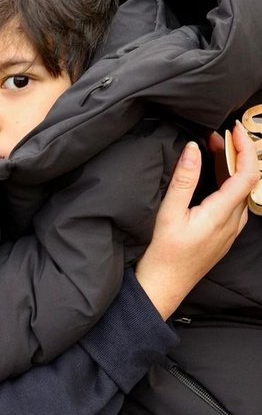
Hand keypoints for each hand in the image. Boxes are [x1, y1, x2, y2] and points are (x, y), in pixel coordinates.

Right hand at [135, 121, 257, 319]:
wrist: (166, 284)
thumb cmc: (165, 251)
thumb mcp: (169, 212)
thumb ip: (184, 178)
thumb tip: (193, 148)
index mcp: (223, 213)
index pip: (247, 173)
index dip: (245, 147)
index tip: (233, 129)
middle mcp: (234, 221)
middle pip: (247, 179)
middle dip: (236, 152)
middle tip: (217, 135)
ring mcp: (232, 229)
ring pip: (242, 190)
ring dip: (232, 166)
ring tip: (214, 149)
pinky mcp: (225, 233)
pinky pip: (235, 201)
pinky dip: (228, 181)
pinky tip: (213, 176)